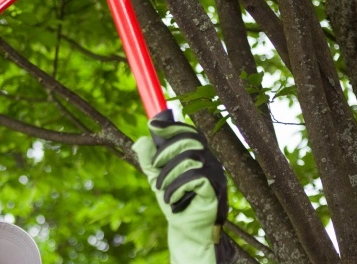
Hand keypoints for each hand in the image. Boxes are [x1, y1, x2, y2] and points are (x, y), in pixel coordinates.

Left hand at [132, 109, 233, 263]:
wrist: (186, 231)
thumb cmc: (174, 202)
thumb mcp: (157, 178)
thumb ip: (149, 161)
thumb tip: (141, 140)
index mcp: (198, 155)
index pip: (189, 132)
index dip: (172, 126)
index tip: (152, 125)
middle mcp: (210, 161)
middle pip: (189, 140)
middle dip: (166, 151)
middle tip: (155, 168)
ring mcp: (215, 174)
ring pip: (190, 158)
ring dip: (169, 174)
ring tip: (162, 190)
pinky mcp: (216, 189)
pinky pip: (195, 177)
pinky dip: (178, 187)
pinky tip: (172, 199)